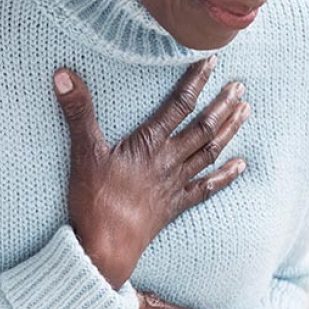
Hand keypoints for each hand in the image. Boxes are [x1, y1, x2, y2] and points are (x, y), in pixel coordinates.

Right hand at [53, 57, 250, 288]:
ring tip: (245, 111)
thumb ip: (77, 111)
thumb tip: (63, 74)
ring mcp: (175, 184)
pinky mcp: (174, 206)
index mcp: (149, 144)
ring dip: (229, 131)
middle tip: (240, 86)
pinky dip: (225, 176)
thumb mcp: (82, 152)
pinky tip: (240, 165)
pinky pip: (206, 188)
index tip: (212, 62)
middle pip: (202, 128)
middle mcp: (168, 161)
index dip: (195, 82)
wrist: (106, 246)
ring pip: (209, 152)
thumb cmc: (94, 200)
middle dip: (222, 105)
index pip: (178, 105)